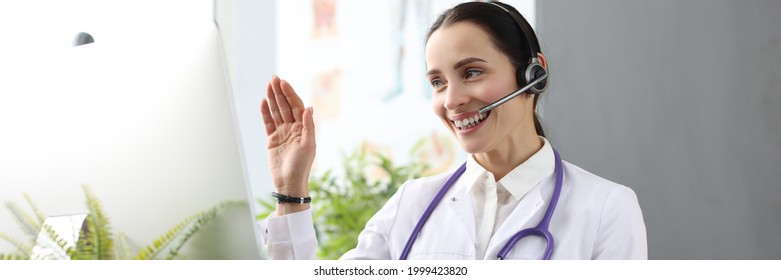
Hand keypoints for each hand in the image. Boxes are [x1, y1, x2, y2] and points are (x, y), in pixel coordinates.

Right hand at [260, 76, 315, 213]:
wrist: (288, 183)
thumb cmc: (301, 167)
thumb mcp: (309, 146)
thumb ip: (309, 126)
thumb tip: (309, 108)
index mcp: (304, 128)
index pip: (296, 106)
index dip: (290, 94)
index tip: (283, 83)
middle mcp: (293, 128)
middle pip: (285, 106)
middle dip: (280, 92)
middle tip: (273, 78)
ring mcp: (282, 133)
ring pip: (276, 112)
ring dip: (272, 99)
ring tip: (268, 85)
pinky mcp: (272, 140)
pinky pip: (268, 123)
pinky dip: (265, 112)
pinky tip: (263, 102)